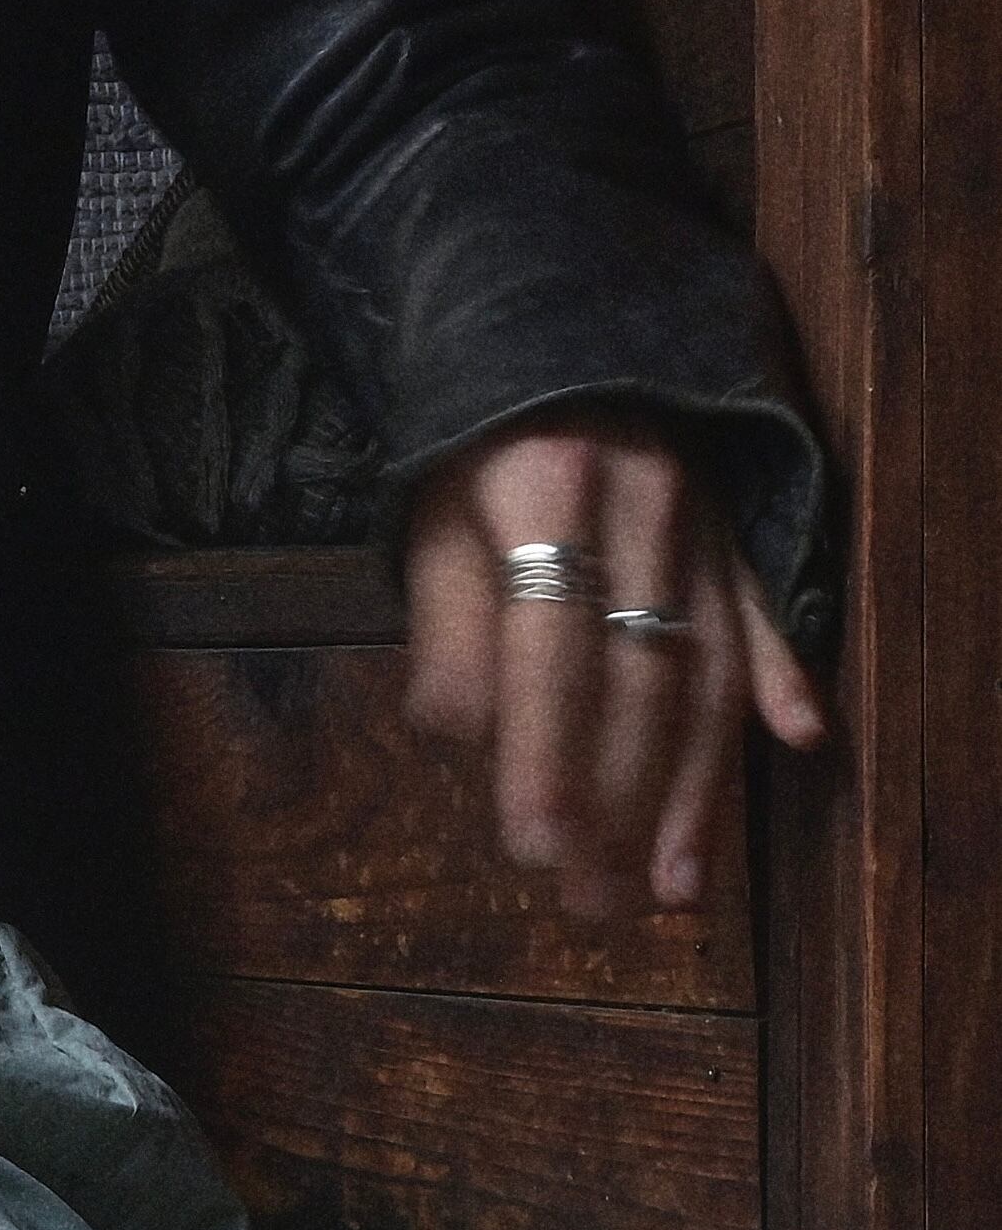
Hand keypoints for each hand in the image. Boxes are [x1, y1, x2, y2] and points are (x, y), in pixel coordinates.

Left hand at [402, 414, 827, 916]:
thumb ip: (445, 628)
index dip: (544, 755)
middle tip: (598, 907)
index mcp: (544, 490)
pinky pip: (765, 607)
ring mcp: (703, 512)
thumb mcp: (426, 521)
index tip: (535, 850)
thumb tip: (463, 740)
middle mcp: (641, 501)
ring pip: (706, 666)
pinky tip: (802, 743)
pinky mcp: (737, 522)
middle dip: (619, 806)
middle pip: (638, 678)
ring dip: (696, 787)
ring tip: (675, 888)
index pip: (549, 649)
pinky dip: (784, 675)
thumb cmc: (468, 444)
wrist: (545, 323)